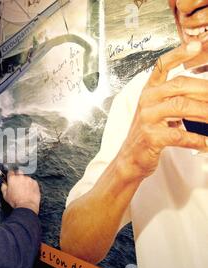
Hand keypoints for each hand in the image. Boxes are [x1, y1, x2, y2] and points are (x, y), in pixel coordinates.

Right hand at [0, 170, 39, 213]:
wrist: (27, 206)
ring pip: (26, 177)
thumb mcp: (5, 196)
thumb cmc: (16, 202)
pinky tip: (29, 191)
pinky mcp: (35, 183)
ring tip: (24, 189)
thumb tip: (4, 184)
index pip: (10, 172)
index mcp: (12, 179)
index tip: (11, 177)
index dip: (10, 175)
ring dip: (25, 181)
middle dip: (18, 176)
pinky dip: (30, 184)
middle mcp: (21, 177)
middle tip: (17, 183)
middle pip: (18, 172)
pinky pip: (32, 181)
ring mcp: (28, 179)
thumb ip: (3, 187)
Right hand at [117, 41, 207, 180]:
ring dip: (206, 113)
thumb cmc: (149, 133)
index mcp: (148, 91)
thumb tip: (207, 95)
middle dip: (206, 89)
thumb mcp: (159, 112)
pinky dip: (199, 140)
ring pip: (182, 107)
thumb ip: (178, 99)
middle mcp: (146, 101)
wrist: (130, 159)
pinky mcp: (151, 136)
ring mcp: (147, 118)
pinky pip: (181, 135)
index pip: (161, 66)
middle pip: (180, 85)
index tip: (195, 45)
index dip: (178, 54)